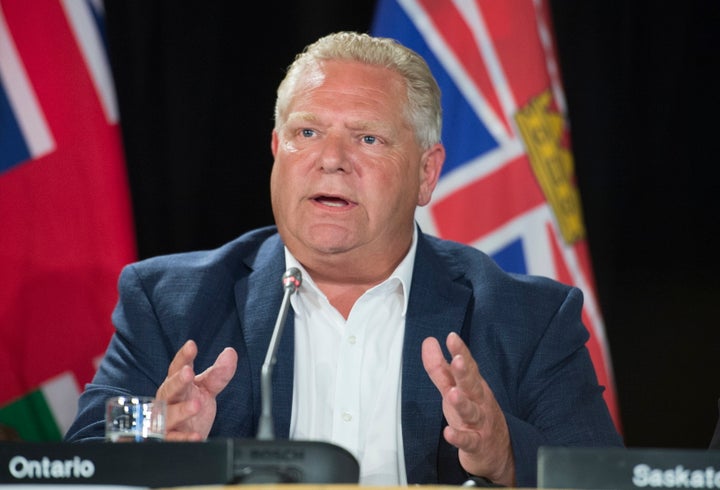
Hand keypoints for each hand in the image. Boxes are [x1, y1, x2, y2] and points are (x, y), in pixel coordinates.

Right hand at [155, 340, 237, 440]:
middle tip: (188, 373)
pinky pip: (173, 439)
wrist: (183, 437)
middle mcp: (168, 401)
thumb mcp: (206, 389)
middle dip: (178, 381)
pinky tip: (195, 435)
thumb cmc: (189, 408)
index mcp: (176, 385)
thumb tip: (230, 353)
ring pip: (169, 414)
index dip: (184, 357)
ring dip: (182, 410)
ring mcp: (165, 420)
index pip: (177, 368)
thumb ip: (218, 374)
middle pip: (169, 389)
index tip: (191, 346)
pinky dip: (183, 438)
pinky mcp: (168, 439)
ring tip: (196, 405)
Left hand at [422, 332, 514, 485]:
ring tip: (452, 394)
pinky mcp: (477, 444)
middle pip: (472, 385)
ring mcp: (479, 423)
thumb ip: (440, 367)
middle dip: (464, 372)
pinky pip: (469, 441)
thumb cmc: (475, 414)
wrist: (499, 453)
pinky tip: (449, 433)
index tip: (452, 337)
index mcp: (474, 386)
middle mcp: (478, 401)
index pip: (468, 365)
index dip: (460, 351)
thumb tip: (428, 341)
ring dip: (462, 403)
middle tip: (457, 360)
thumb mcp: (456, 388)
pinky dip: (459, 437)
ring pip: (471, 412)